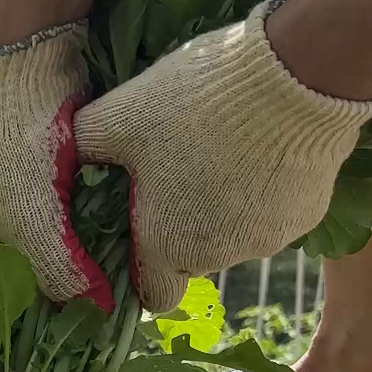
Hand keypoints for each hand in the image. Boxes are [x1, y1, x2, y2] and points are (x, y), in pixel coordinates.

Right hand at [0, 25, 113, 310]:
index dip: (26, 319)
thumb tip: (100, 315)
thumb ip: (63, 275)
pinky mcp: (36, 171)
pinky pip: (64, 213)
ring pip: (46, 243)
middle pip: (22, 274)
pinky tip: (114, 239)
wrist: (22, 62)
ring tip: (116, 281)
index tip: (70, 337)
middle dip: (58, 289)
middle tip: (102, 312)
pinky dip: (85, 225)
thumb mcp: (35, 224)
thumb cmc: (12, 151)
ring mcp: (7, 195)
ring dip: (77, 257)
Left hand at [74, 1, 371, 314]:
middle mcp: (218, 257)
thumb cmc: (196, 104)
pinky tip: (259, 148)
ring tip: (220, 151)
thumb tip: (66, 154)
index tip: (140, 230)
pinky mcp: (306, 218)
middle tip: (176, 173)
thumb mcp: (121, 114)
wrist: (296, 77)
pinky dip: (261, 193)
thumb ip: (84, 144)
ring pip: (233, 237)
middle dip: (180, 227)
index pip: (152, 294)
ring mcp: (267, 241)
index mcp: (167, 246)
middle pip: (190, 261)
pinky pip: (272, 215)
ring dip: (221, 207)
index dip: (142, 269)